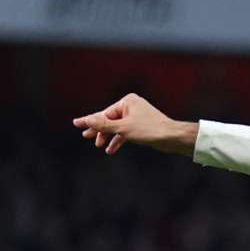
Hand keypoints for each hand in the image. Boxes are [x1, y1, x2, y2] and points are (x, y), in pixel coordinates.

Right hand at [72, 93, 196, 155]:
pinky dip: (119, 140)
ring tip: (99, 145)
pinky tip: (111, 149)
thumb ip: (103, 124)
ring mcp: (137, 117)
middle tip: (86, 136)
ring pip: (117, 127)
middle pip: (110, 119)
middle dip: (99, 130)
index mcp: (127, 101)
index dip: (91, 121)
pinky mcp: (142, 127)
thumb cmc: (150, 130)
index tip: (77, 124)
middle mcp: (132, 106)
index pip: (105, 113)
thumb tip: (86, 120)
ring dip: (108, 137)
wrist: (172, 137)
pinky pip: (126, 132)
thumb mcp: (123, 128)